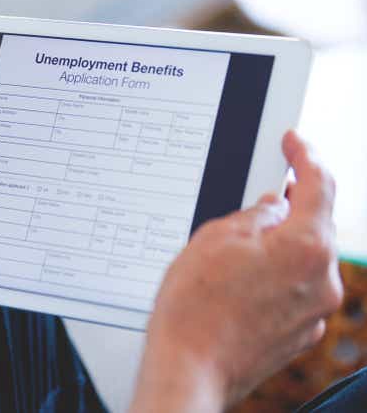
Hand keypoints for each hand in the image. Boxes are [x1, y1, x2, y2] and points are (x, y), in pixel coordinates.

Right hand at [129, 131, 342, 411]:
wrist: (189, 368)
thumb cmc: (196, 308)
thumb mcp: (217, 237)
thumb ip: (255, 213)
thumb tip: (273, 207)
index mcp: (306, 247)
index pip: (319, 184)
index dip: (305, 155)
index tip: (294, 143)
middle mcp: (322, 281)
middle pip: (314, 225)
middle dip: (288, 208)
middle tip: (255, 201)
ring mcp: (313, 313)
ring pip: (302, 260)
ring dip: (278, 247)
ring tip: (232, 253)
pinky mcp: (298, 334)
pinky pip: (295, 290)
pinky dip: (275, 278)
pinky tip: (239, 283)